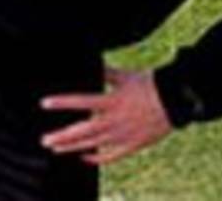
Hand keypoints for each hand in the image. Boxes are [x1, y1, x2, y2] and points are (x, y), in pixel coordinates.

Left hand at [40, 66, 172, 164]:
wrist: (176, 100)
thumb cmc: (151, 85)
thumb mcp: (126, 76)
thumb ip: (107, 73)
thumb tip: (93, 62)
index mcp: (113, 100)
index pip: (82, 102)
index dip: (62, 103)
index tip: (45, 103)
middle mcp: (116, 120)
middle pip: (83, 131)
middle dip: (62, 136)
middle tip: (45, 140)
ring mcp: (123, 135)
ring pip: (93, 145)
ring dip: (73, 147)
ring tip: (56, 148)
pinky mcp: (132, 145)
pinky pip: (111, 155)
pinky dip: (96, 158)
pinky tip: (84, 158)